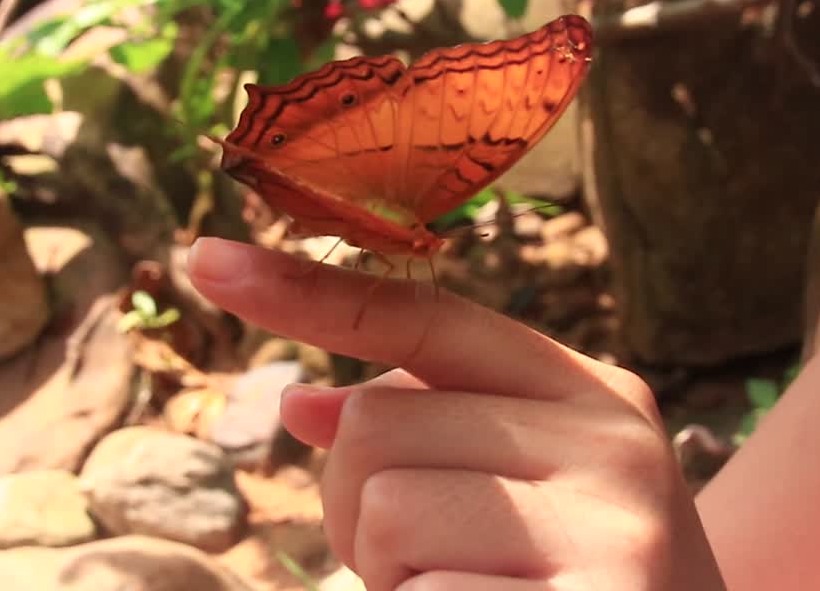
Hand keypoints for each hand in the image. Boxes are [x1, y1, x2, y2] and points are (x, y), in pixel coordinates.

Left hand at [188, 237, 724, 590]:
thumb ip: (426, 433)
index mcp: (592, 393)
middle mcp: (613, 442)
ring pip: (380, 509)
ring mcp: (612, 532)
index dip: (307, 292)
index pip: (426, 319)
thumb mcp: (522, 493)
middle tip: (433, 566)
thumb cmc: (579, 586)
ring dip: (388, 576)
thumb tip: (303, 406)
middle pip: (374, 424)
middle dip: (360, 509)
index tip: (206, 261)